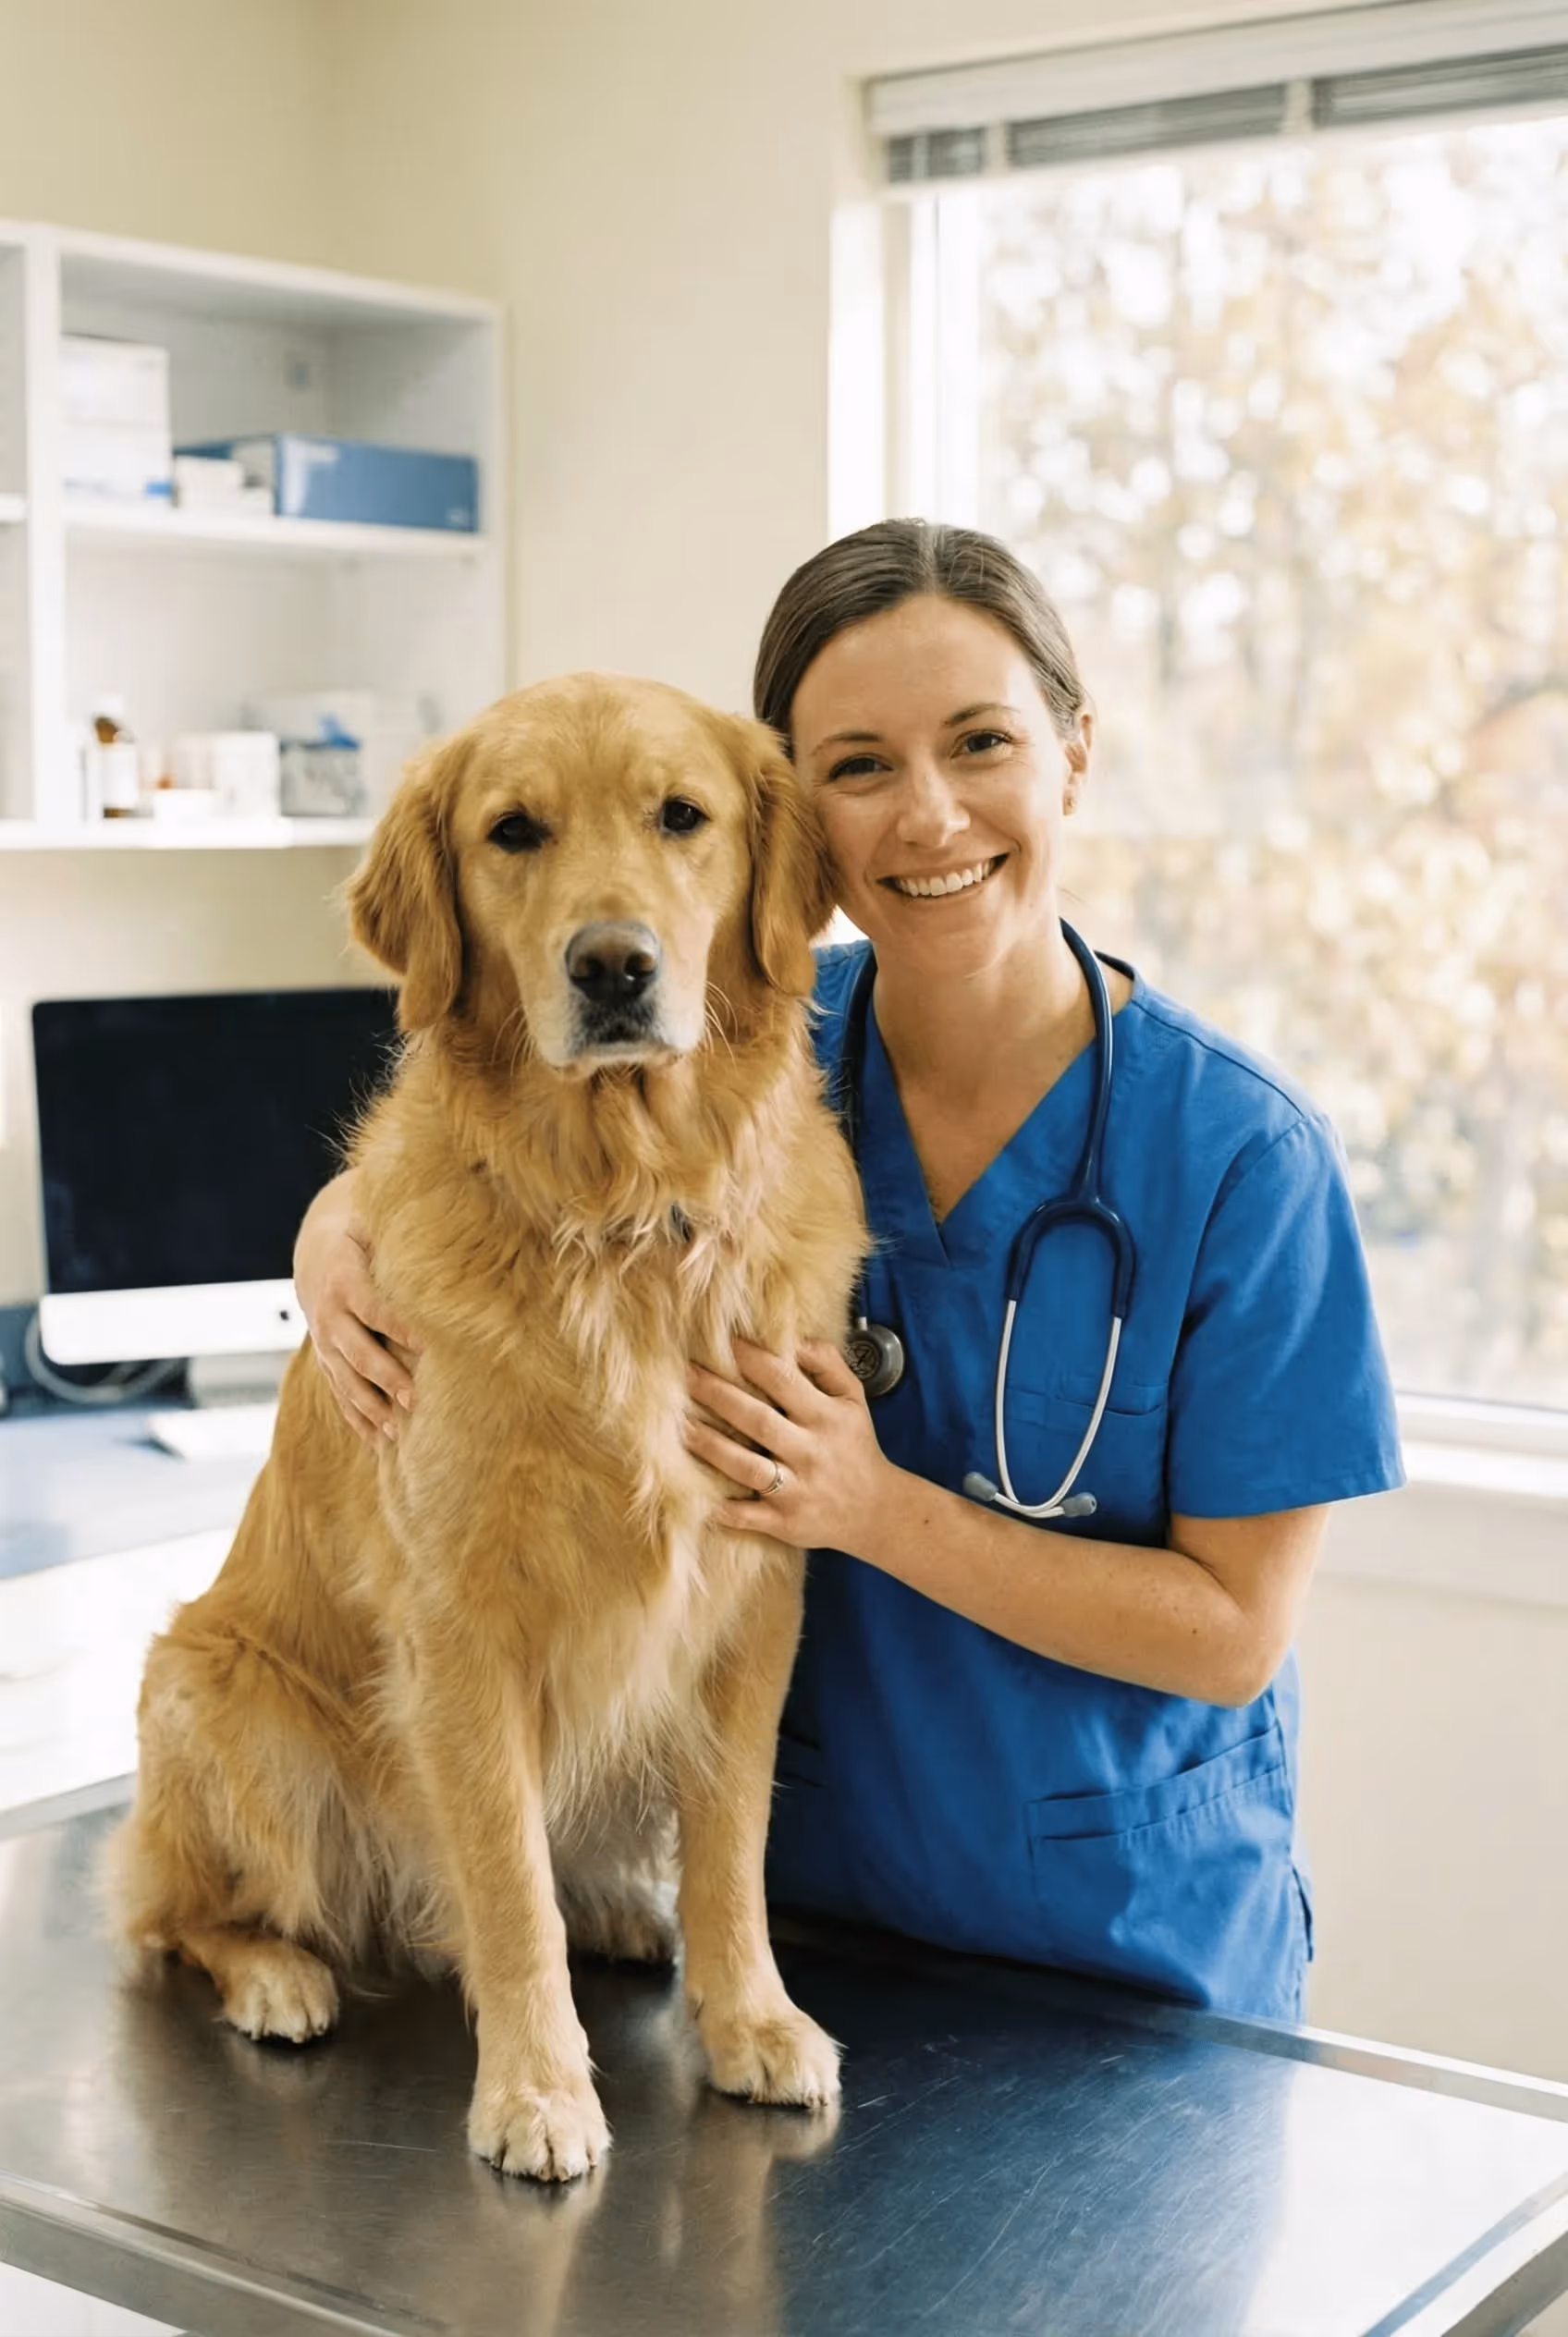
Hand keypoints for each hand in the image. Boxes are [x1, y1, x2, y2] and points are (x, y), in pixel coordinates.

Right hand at [292, 1170, 418, 1446]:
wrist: (316, 1248)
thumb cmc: (364, 1234)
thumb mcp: (375, 1223)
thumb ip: (405, 1235)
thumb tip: (455, 1235)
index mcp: (343, 1277)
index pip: (374, 1307)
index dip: (401, 1327)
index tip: (431, 1346)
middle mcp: (328, 1313)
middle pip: (358, 1350)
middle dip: (387, 1377)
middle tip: (415, 1399)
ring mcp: (324, 1340)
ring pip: (345, 1379)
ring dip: (372, 1407)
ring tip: (398, 1433)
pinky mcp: (326, 1358)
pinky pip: (339, 1392)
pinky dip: (358, 1419)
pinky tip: (380, 1443)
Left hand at [683, 1337, 889, 1550]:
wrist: (877, 1510)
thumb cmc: (855, 1445)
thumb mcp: (853, 1398)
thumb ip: (827, 1363)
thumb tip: (793, 1337)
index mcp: (825, 1416)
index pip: (782, 1379)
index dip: (749, 1358)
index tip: (721, 1342)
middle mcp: (810, 1450)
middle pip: (757, 1419)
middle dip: (718, 1395)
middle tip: (685, 1375)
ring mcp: (797, 1489)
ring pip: (747, 1466)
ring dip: (711, 1447)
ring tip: (680, 1426)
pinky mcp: (786, 1521)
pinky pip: (749, 1516)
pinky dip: (724, 1510)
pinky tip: (697, 1497)